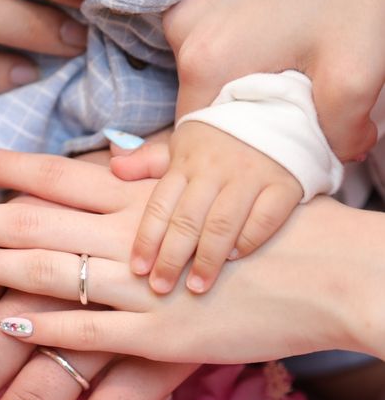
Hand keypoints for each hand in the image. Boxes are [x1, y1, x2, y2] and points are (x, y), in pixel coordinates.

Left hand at [0, 148, 384, 363]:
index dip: (6, 167)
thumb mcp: (204, 192)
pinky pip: (93, 329)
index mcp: (142, 198)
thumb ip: (154, 182)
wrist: (325, 272)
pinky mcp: (160, 336)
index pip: (58, 175)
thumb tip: (117, 162)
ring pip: (51, 273)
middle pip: (37, 223)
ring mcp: (141, 286)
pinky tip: (13, 327)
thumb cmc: (264, 228)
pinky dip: (51, 327)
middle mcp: (131, 234)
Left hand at [118, 122, 302, 293]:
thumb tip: (114, 167)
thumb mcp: (182, 145)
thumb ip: (149, 162)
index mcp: (186, 162)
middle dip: (171, 257)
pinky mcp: (283, 184)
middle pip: (188, 219)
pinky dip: (248, 240)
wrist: (276, 111)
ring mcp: (250, 175)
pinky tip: (234, 259)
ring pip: (223, 223)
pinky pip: (264, 218)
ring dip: (207, 258)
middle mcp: (215, 169)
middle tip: (160, 288)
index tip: (138, 269)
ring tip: (196, 287)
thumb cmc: (219, 141)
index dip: (147, 239)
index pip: (160, 205)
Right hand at [163, 0, 384, 161]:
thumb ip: (340, 132)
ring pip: (199, 81)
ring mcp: (188, 12)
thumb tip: (336, 159)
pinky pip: (203, 49)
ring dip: (230, 89)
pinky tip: (265, 49)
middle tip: (277, 112)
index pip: (195, 137)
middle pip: (197, 108)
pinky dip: (228, 59)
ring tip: (274, 77)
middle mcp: (186, 34)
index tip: (261, 148)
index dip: (228, 151)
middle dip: (233, 120)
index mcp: (206, 62)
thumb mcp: (354, 72)